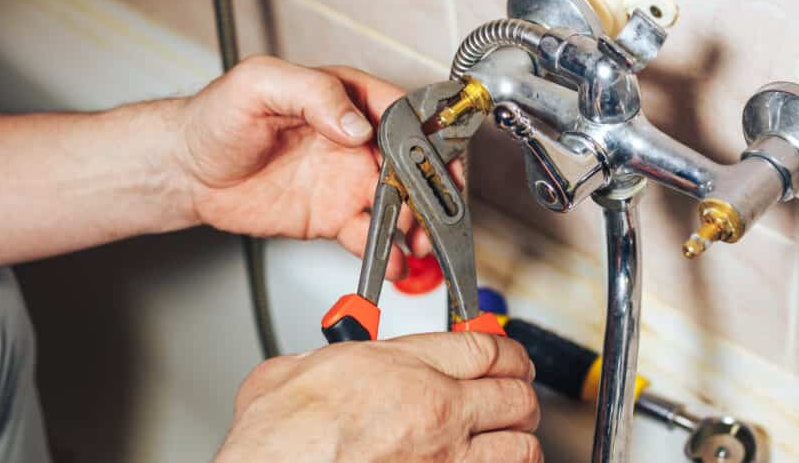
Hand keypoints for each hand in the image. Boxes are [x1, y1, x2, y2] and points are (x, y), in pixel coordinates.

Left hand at [176, 56, 426, 277]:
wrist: (187, 170)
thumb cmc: (217, 117)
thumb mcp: (259, 85)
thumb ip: (312, 95)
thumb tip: (355, 124)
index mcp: (346, 98)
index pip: (403, 112)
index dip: (428, 134)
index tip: (437, 156)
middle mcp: (355, 140)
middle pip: (411, 163)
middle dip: (429, 188)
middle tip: (430, 210)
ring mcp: (347, 179)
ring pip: (399, 202)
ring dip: (416, 223)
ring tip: (415, 242)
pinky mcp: (334, 215)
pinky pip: (369, 234)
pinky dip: (386, 251)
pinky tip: (390, 261)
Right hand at [214, 332, 541, 462]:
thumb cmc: (278, 440)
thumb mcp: (291, 371)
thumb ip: (325, 358)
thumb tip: (323, 360)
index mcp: (400, 367)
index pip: (483, 346)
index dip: (506, 350)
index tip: (507, 356)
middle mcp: (435, 410)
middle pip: (513, 392)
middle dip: (519, 393)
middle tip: (515, 393)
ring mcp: (445, 459)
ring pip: (520, 445)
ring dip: (520, 439)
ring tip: (513, 435)